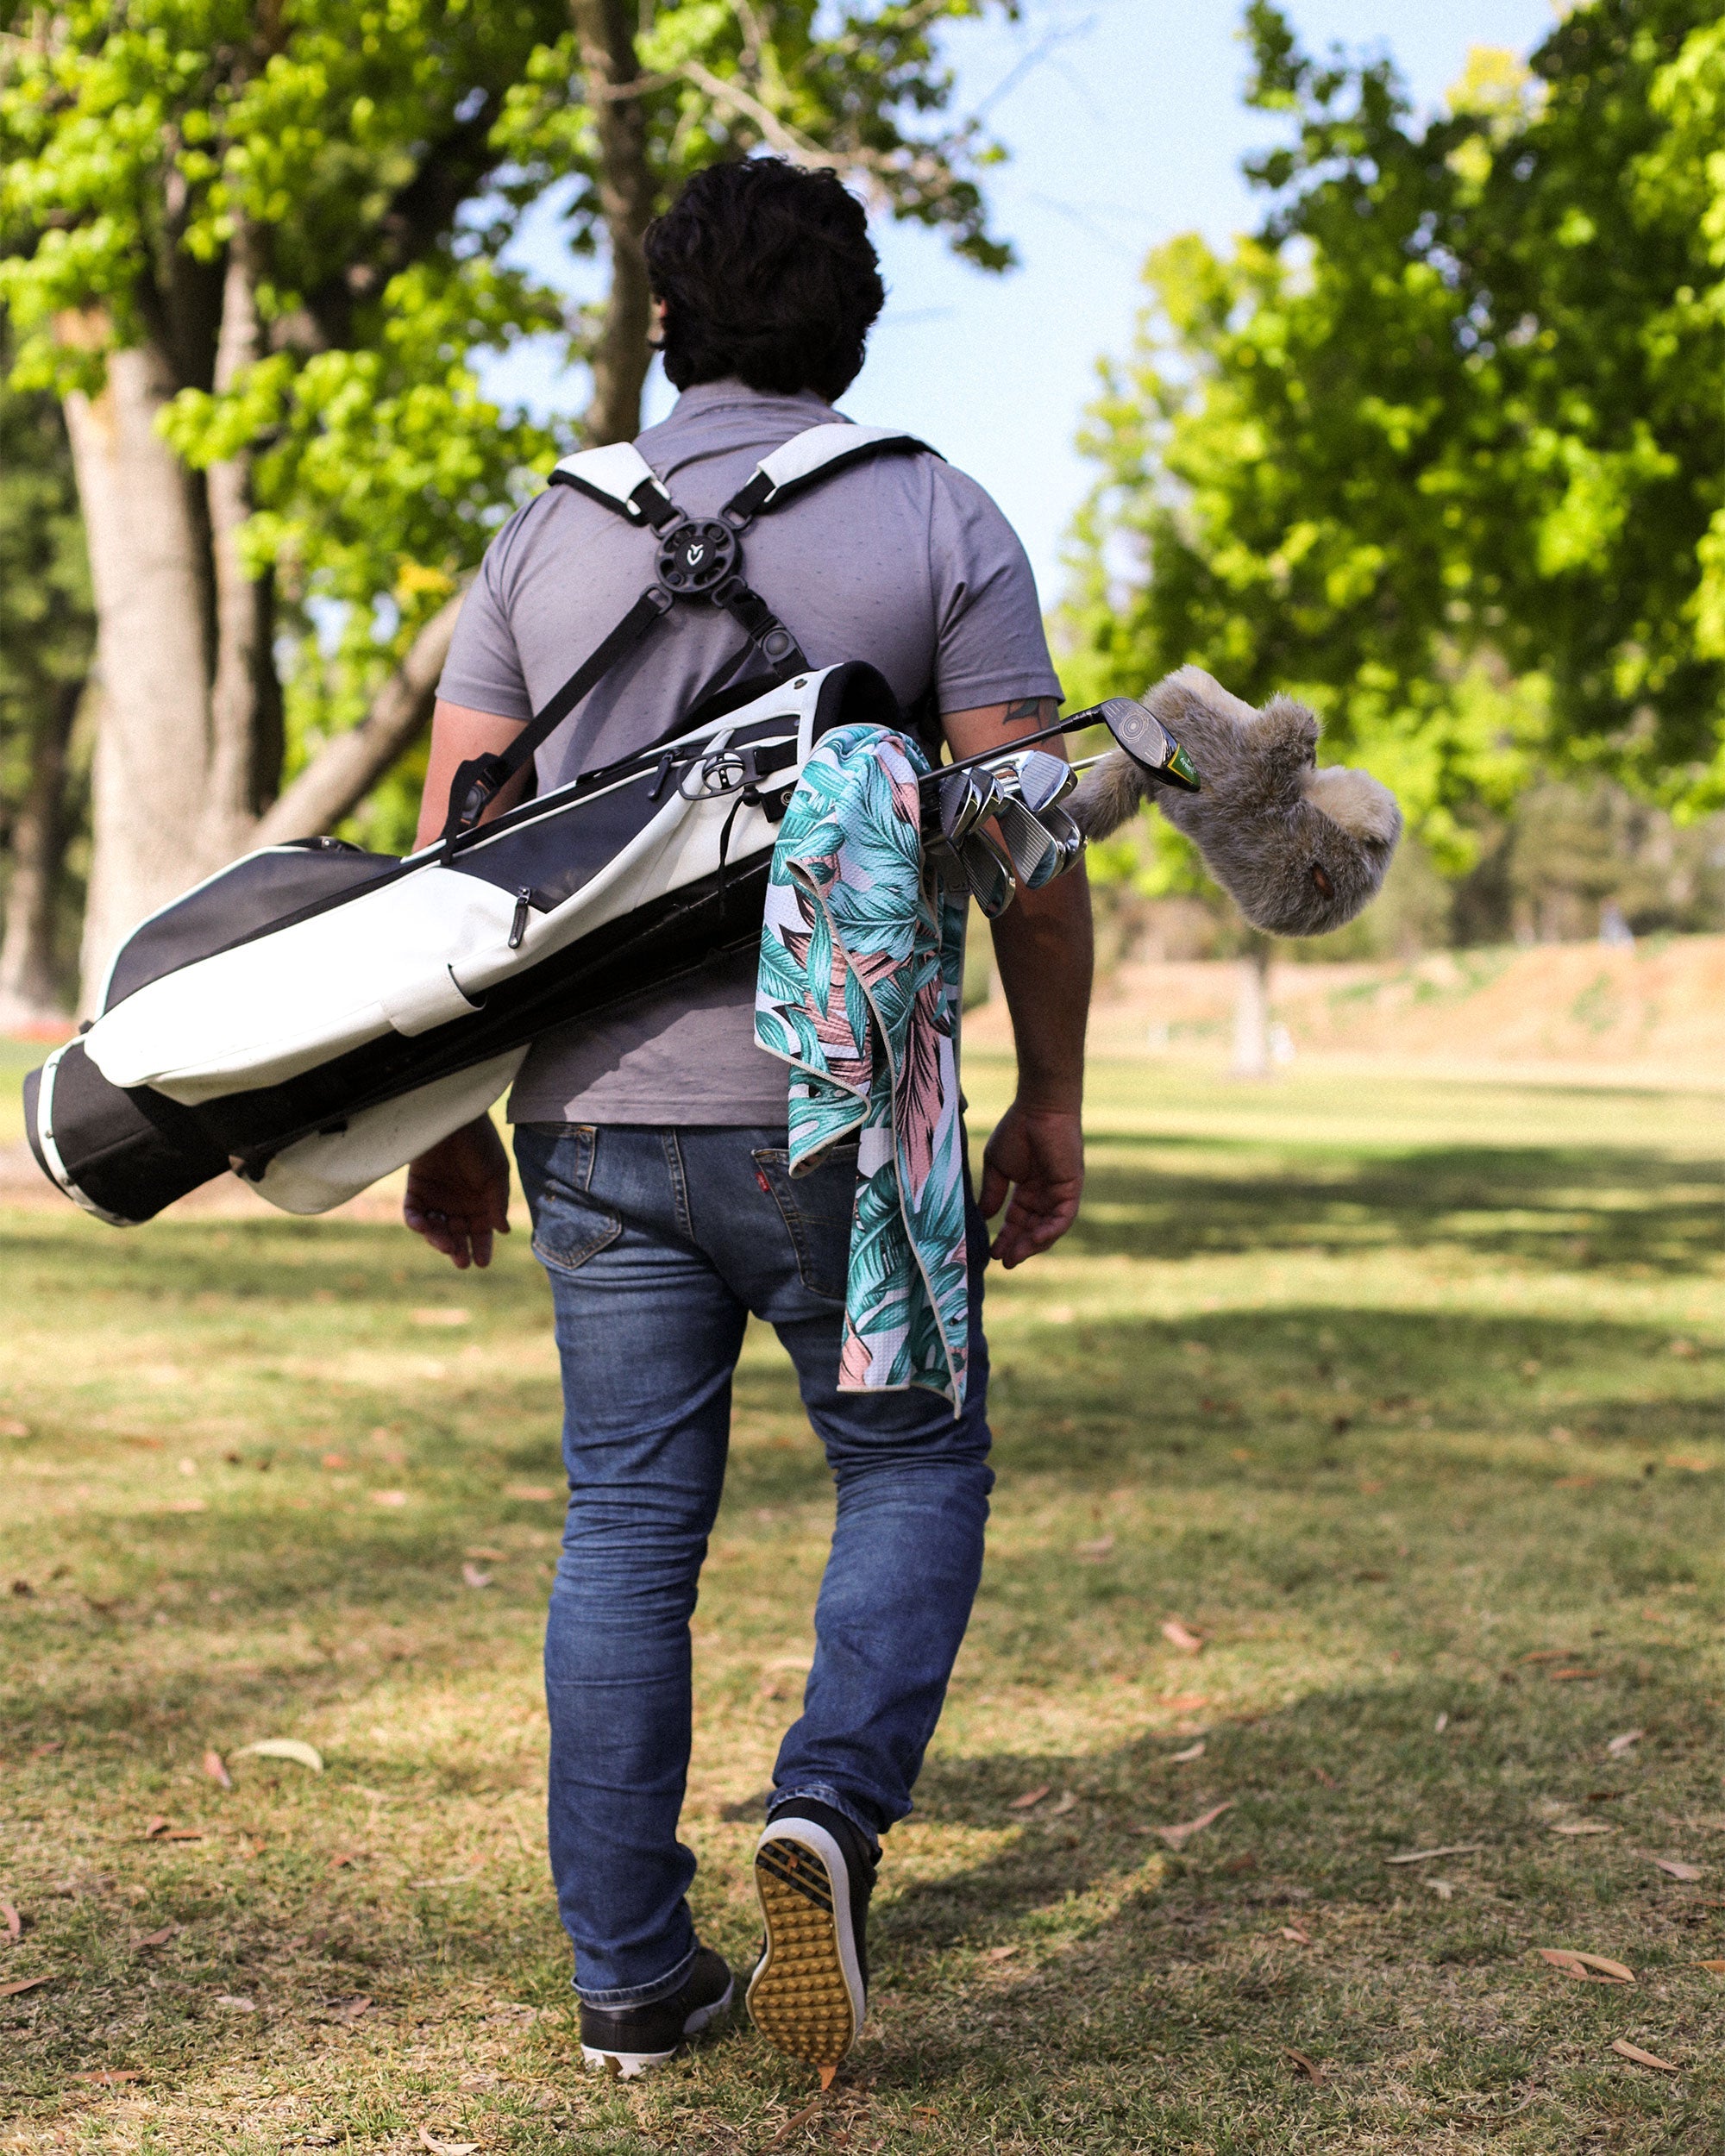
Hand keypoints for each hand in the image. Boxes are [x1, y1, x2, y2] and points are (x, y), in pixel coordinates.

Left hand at [404, 1115, 510, 1269]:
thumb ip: (497, 1203)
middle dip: (458, 1250)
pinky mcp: (416, 1189)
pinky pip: (413, 1213)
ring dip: (438, 1240)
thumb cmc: (481, 1145)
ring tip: (446, 1245)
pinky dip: (416, 1222)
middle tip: (460, 1261)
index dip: (481, 1248)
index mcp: (480, 1204)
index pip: (480, 1233)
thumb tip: (502, 1230)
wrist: (455, 1120)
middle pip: (456, 1236)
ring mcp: (436, 1198)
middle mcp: (457, 1205)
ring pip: (434, 1229)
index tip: (481, 1263)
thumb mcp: (496, 1174)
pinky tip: (423, 1225)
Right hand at [979, 1100, 1083, 1267]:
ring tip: (1014, 1257)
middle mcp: (1045, 1194)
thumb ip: (992, 1193)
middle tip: (1003, 1262)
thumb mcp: (997, 1167)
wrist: (1037, 1110)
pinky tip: (1033, 1240)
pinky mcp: (1071, 1189)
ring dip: (1032, 1245)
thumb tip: (985, 1218)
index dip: (1005, 1237)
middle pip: (1032, 1229)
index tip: (991, 1254)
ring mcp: (1059, 1193)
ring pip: (1048, 1228)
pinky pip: (1062, 1217)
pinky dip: (1050, 1231)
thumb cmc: (1016, 1130)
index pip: (1016, 1221)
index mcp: (1027, 1189)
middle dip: (1017, 1246)